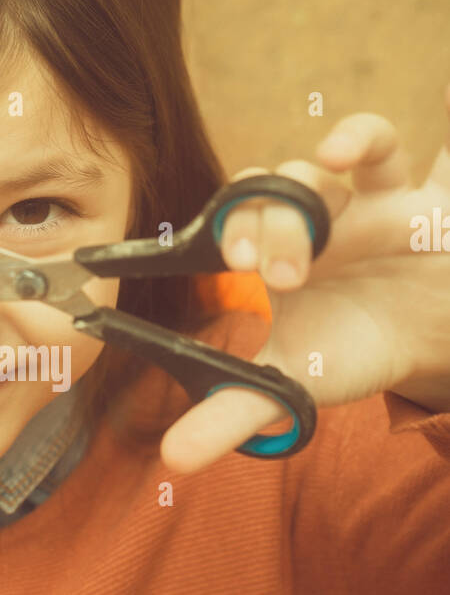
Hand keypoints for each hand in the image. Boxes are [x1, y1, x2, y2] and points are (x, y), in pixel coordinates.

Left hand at [160, 85, 449, 472]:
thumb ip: (233, 414)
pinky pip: (382, 145)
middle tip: (249, 270)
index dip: (204, 233)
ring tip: (297, 263)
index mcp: (265, 256)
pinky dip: (357, 136)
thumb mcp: (295, 384)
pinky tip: (336, 152)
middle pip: (260, 196)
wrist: (439, 336)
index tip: (200, 265)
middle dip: (251, 227)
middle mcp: (301, 221)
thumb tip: (171, 458)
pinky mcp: (410, 194)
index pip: (222, 225)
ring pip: (311, 173)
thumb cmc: (358, 346)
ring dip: (296, 209)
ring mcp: (353, 202)